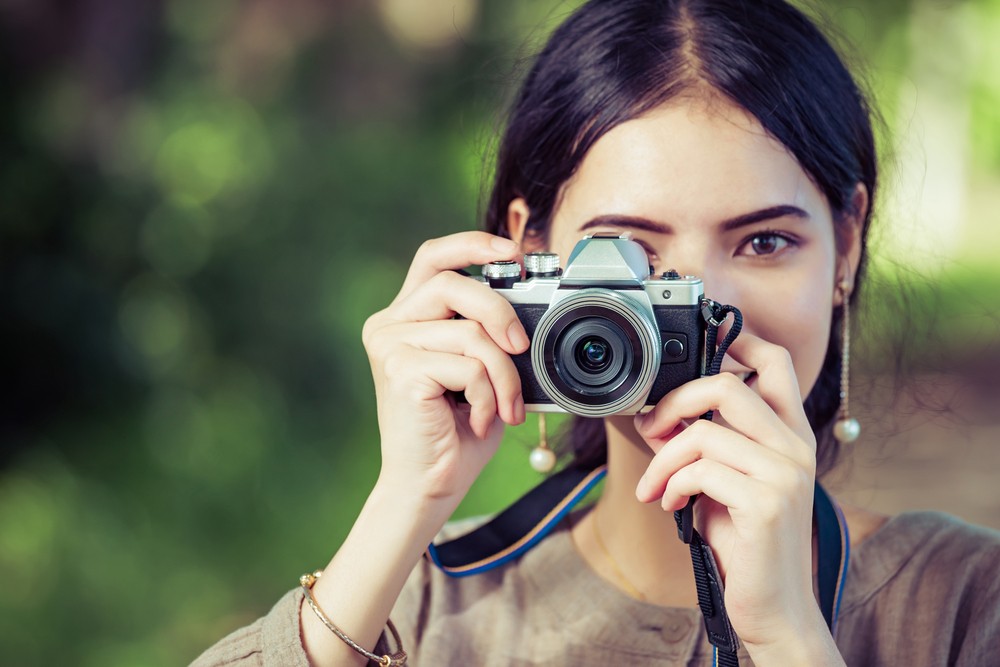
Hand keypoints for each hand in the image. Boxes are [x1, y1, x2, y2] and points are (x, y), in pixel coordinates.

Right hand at [362, 231, 528, 505]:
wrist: (430, 485)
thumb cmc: (456, 430)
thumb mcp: (480, 370)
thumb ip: (488, 334)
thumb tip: (527, 312)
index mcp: (407, 316)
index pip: (434, 257)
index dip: (472, 244)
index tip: (513, 253)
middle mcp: (389, 324)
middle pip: (454, 283)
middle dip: (501, 311)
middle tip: (522, 347)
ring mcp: (389, 345)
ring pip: (470, 332)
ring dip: (504, 374)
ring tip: (507, 407)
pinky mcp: (399, 370)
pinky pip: (468, 366)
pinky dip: (489, 396)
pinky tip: (479, 420)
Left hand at [632, 333, 834, 658]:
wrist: (774, 607)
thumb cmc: (745, 543)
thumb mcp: (724, 481)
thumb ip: (705, 443)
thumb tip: (659, 412)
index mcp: (791, 435)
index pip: (776, 363)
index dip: (739, 338)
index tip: (702, 336)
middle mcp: (796, 447)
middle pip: (727, 386)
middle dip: (673, 402)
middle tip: (650, 428)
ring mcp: (786, 474)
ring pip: (702, 432)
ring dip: (661, 459)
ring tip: (654, 486)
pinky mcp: (767, 503)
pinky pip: (700, 470)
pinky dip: (672, 484)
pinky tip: (671, 504)